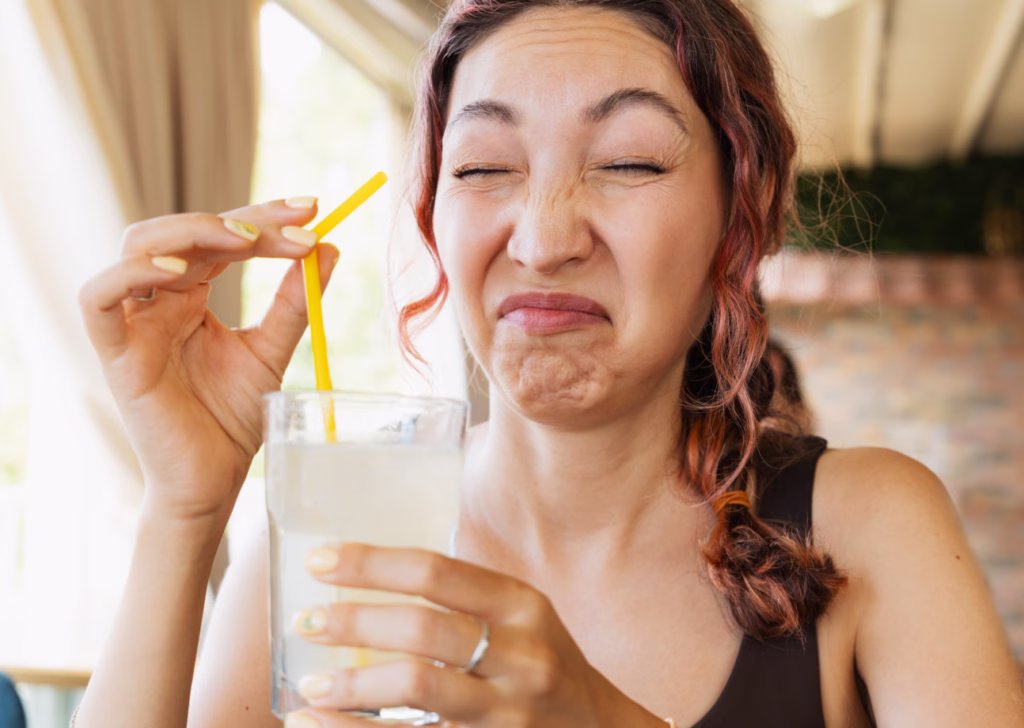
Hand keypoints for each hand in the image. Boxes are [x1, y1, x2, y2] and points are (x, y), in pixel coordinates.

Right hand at [79, 200, 339, 525]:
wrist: (213, 482)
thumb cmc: (231, 420)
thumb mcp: (272, 351)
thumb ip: (294, 302)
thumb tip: (330, 247)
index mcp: (192, 298)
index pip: (222, 238)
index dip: (265, 217)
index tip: (313, 209)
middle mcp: (160, 302)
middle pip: (185, 231)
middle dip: (241, 218)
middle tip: (296, 223)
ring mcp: (135, 324)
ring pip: (138, 246)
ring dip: (191, 231)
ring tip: (244, 239)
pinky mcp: (115, 354)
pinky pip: (98, 298)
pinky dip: (131, 274)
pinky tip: (182, 273)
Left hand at [286, 544, 664, 726]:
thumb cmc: (546, 665)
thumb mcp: (523, 618)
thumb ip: (466, 598)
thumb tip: (369, 578)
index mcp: (523, 605)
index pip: (437, 573)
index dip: (372, 563)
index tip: (320, 560)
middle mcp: (521, 654)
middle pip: (423, 630)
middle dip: (353, 623)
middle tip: (306, 621)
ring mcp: (509, 709)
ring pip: (417, 688)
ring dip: (352, 686)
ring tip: (309, 686)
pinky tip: (319, 724)